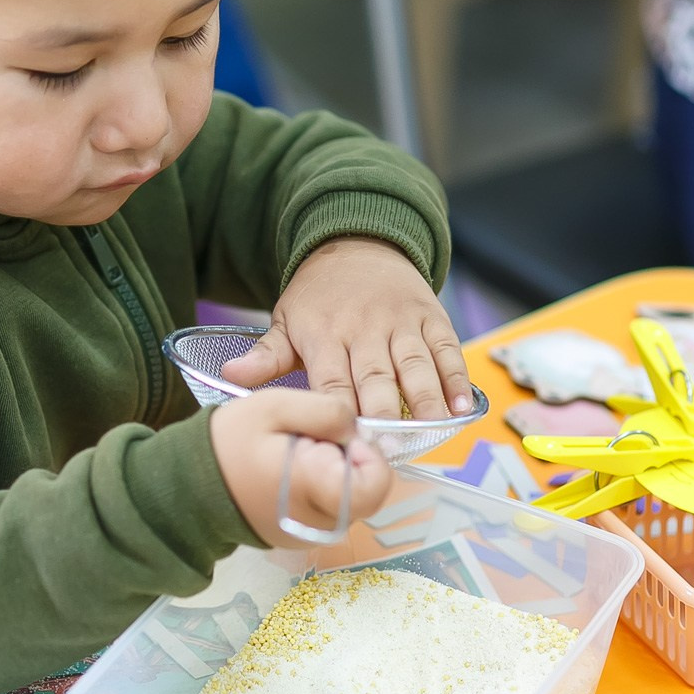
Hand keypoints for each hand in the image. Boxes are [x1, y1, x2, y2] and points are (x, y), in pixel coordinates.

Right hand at [210, 389, 390, 547]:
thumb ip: (327, 411)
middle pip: (367, 491)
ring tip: (299, 455)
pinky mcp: (304, 539)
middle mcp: (319, 523)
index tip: (341, 436)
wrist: (188, 487)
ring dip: (338, 473)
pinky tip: (293, 472)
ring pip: (352, 500)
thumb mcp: (275, 405)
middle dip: (352, 460)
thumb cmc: (229, 443)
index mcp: (313, 488)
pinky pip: (332, 510)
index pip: (375, 484)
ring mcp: (312, 536)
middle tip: (315, 441)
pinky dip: (323, 488)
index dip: (370, 454)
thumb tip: (361, 431)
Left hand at [221, 236, 471, 421]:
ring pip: (416, 366)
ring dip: (427, 402)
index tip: (347, 445)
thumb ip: (265, 355)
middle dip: (384, 416)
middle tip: (391, 451)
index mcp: (324, 336)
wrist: (356, 242)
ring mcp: (401, 322)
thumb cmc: (318, 297)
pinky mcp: (430, 316)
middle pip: (377, 379)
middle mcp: (365, 329)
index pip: (333, 383)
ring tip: (434, 433)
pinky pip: (447, 350)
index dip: (342, 414)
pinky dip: (456, 380)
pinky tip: (463, 410)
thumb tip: (230, 375)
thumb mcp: (285, 320)